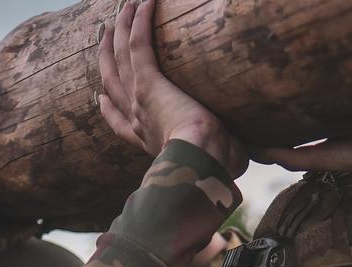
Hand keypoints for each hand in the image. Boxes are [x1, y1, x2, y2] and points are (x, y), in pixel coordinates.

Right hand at [98, 0, 246, 176]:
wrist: (202, 159)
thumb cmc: (214, 166)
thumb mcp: (216, 161)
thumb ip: (225, 155)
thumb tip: (250, 157)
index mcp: (148, 140)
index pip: (120, 122)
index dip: (108, 108)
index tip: (100, 98)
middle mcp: (137, 119)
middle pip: (112, 82)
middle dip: (106, 58)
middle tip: (105, 37)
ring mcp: (138, 99)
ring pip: (120, 58)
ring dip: (119, 31)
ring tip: (121, 10)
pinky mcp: (149, 82)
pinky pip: (138, 46)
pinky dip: (138, 23)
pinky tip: (142, 3)